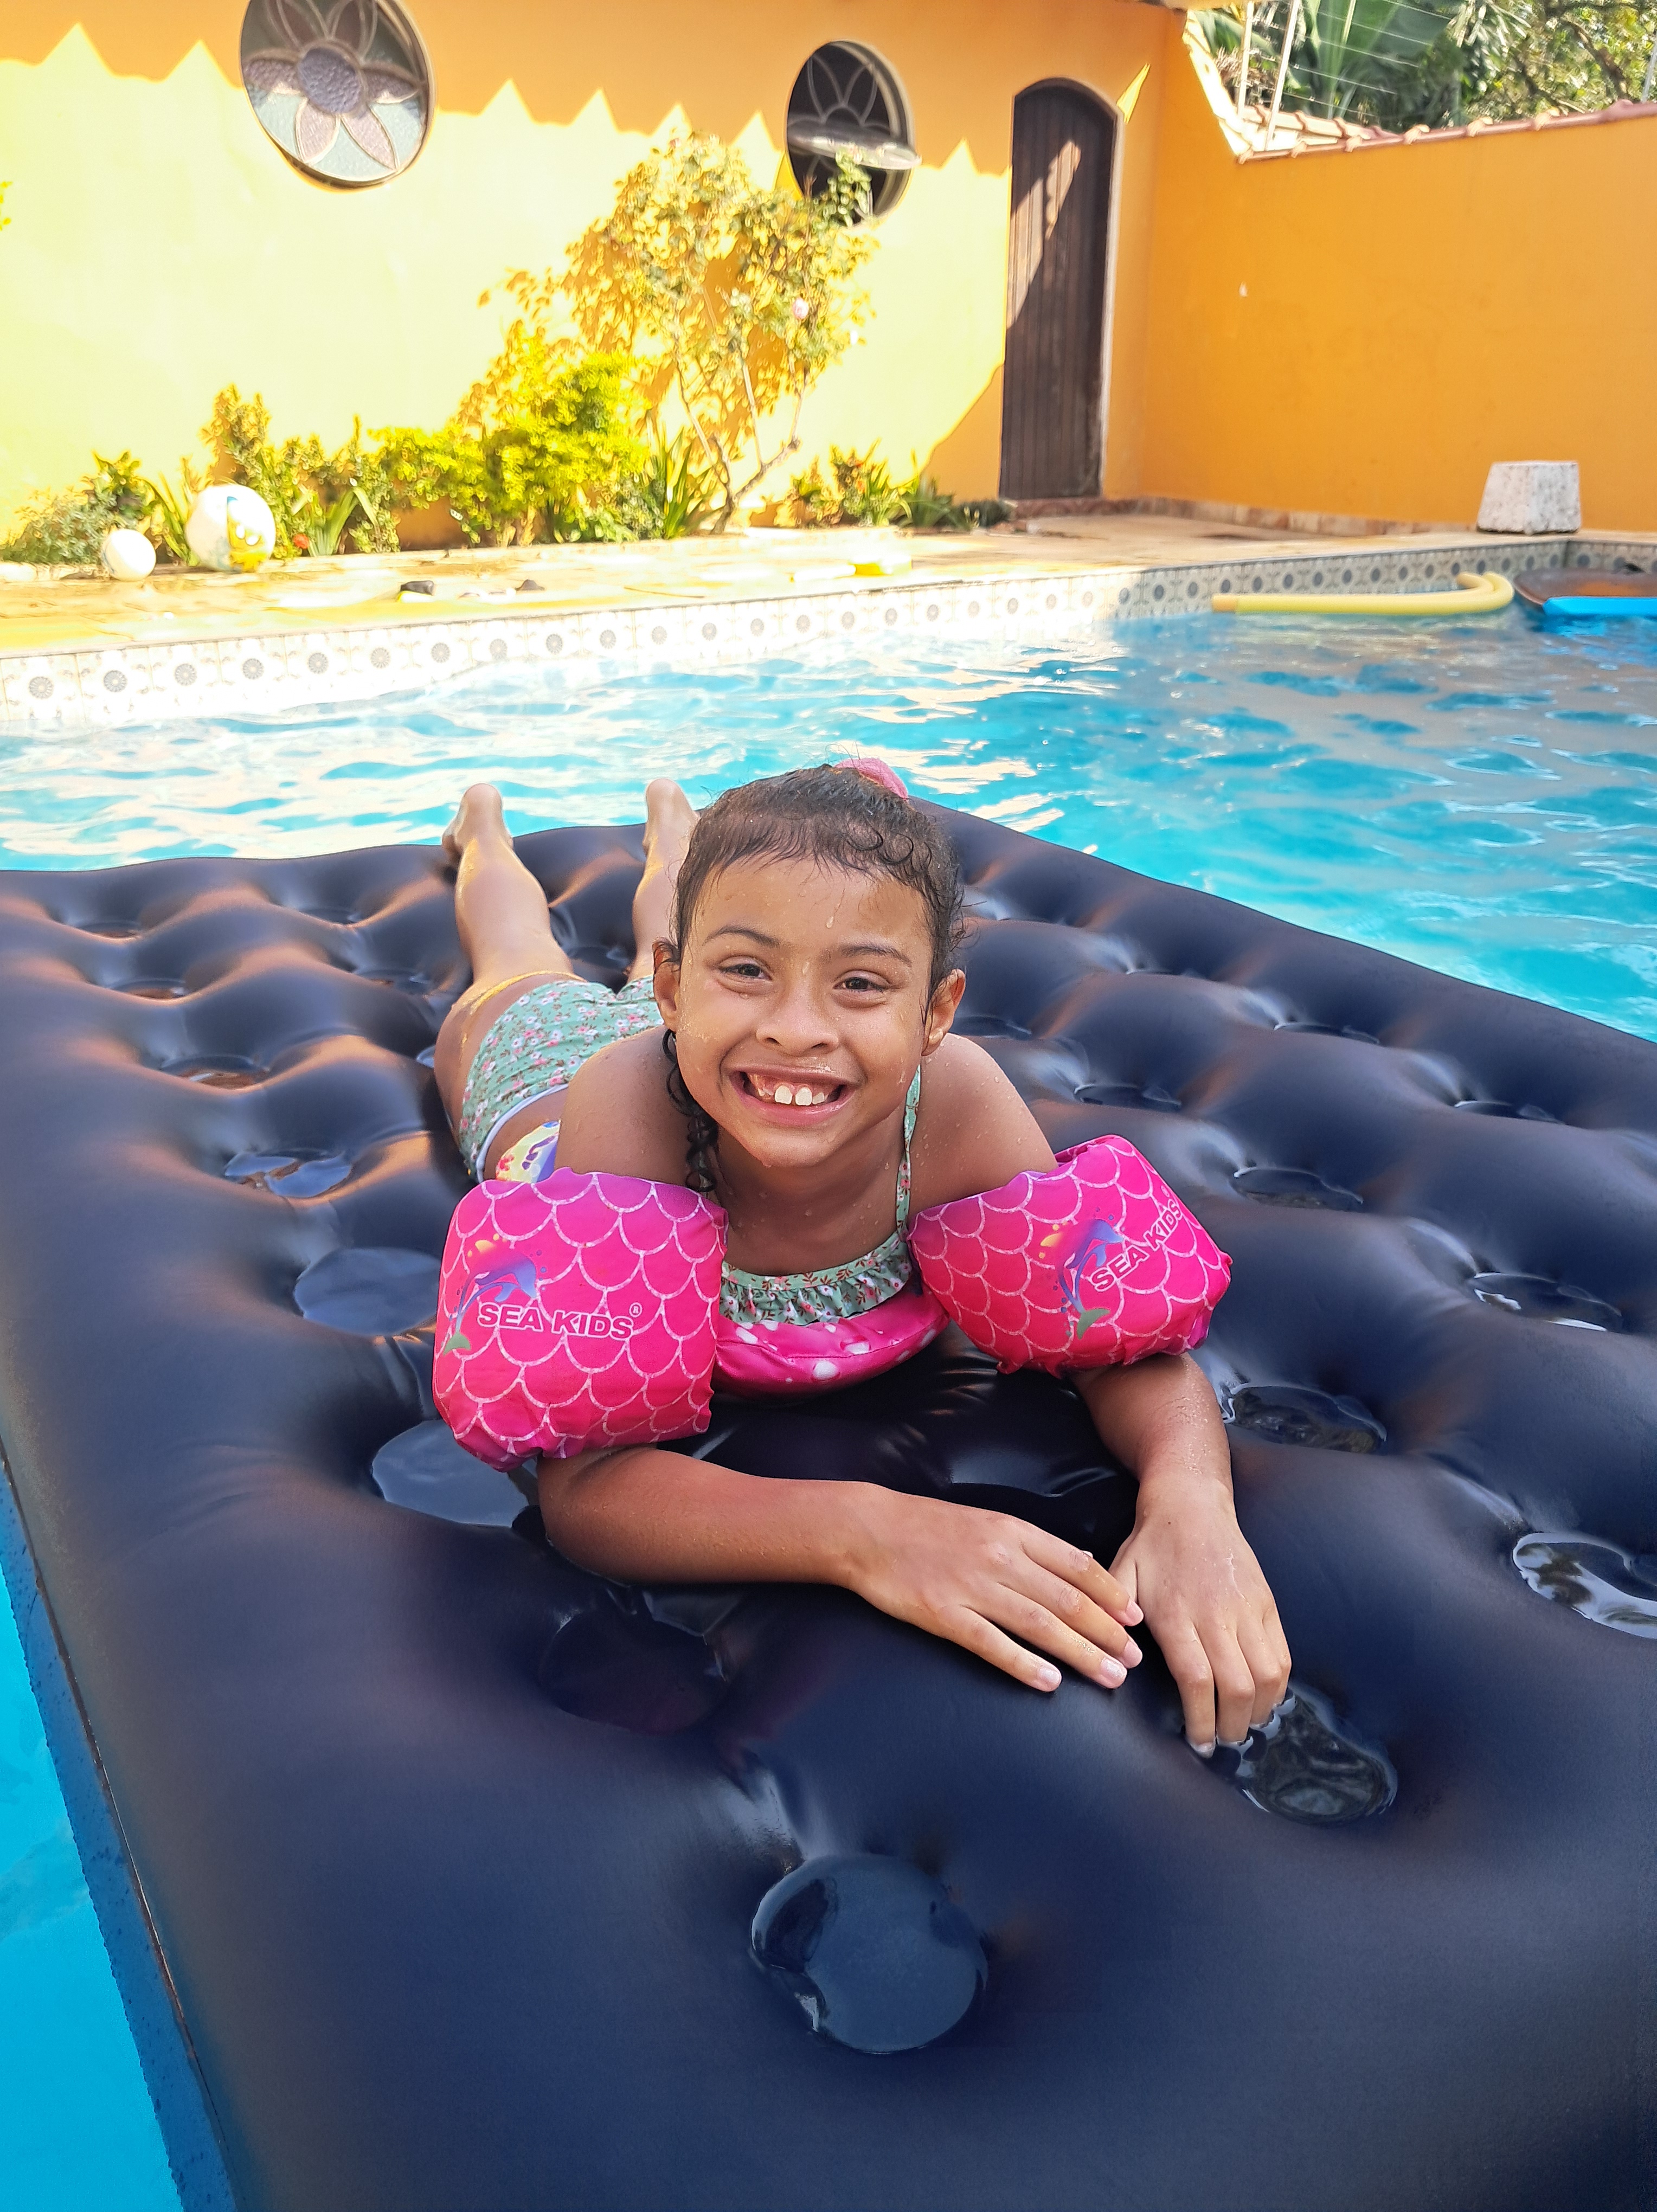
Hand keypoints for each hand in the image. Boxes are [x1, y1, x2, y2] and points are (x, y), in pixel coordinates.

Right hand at [841, 1485, 1144, 1692]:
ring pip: (1039, 1624)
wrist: (869, 1529)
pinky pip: (991, 1643)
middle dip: (1106, 1631)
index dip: (1110, 1593)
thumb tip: (1080, 1561)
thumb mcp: (987, 1521)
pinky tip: (1049, 1682)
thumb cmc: (929, 1527)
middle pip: (1066, 1598)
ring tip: (1108, 1675)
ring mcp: (971, 1587)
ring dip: (1079, 1652)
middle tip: (1134, 1659)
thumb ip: (1032, 1544)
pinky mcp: (943, 1614)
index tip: (1136, 1618)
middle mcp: (999, 1557)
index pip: (1076, 1564)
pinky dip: (1023, 1663)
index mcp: (1012, 1531)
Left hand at [1109, 1468, 1290, 1754]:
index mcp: (1177, 1613)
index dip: (1200, 1720)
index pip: (1197, 1680)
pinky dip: (1278, 1686)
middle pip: (1237, 1686)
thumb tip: (1114, 1663)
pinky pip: (1283, 1655)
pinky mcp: (1268, 1603)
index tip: (1196, 1742)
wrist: (1192, 1503)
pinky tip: (1262, 1699)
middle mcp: (1217, 1614)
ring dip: (1258, 1711)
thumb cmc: (1151, 1545)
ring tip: (1242, 1726)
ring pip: (1268, 1675)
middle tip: (1219, 1742)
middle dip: (1231, 1726)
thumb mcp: (1120, 1574)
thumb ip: (1112, 1617)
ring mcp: (1248, 1609)